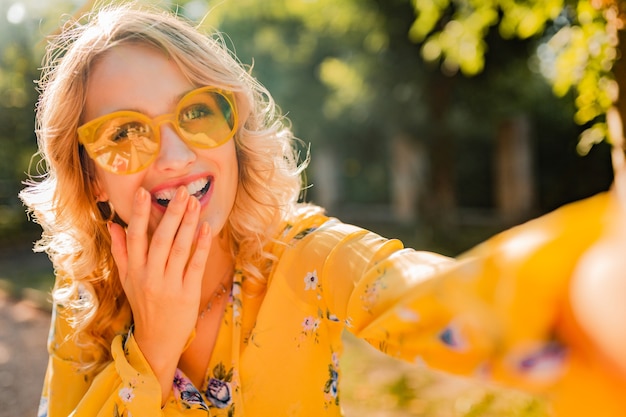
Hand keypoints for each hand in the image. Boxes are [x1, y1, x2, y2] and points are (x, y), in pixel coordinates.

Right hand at [108, 186, 211, 401]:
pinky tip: (206, 228)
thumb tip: (112, 224)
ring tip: (195, 203)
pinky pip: (196, 264)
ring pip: (180, 248)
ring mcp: (169, 284)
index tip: (144, 192)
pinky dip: (201, 245)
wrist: (157, 340)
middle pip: (161, 239)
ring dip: (188, 224)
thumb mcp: (127, 280)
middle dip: (171, 213)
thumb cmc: (144, 305)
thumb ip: (120, 252)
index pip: (135, 237)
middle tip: (181, 191)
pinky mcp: (188, 293)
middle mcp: (150, 276)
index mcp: (134, 270)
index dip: (139, 214)